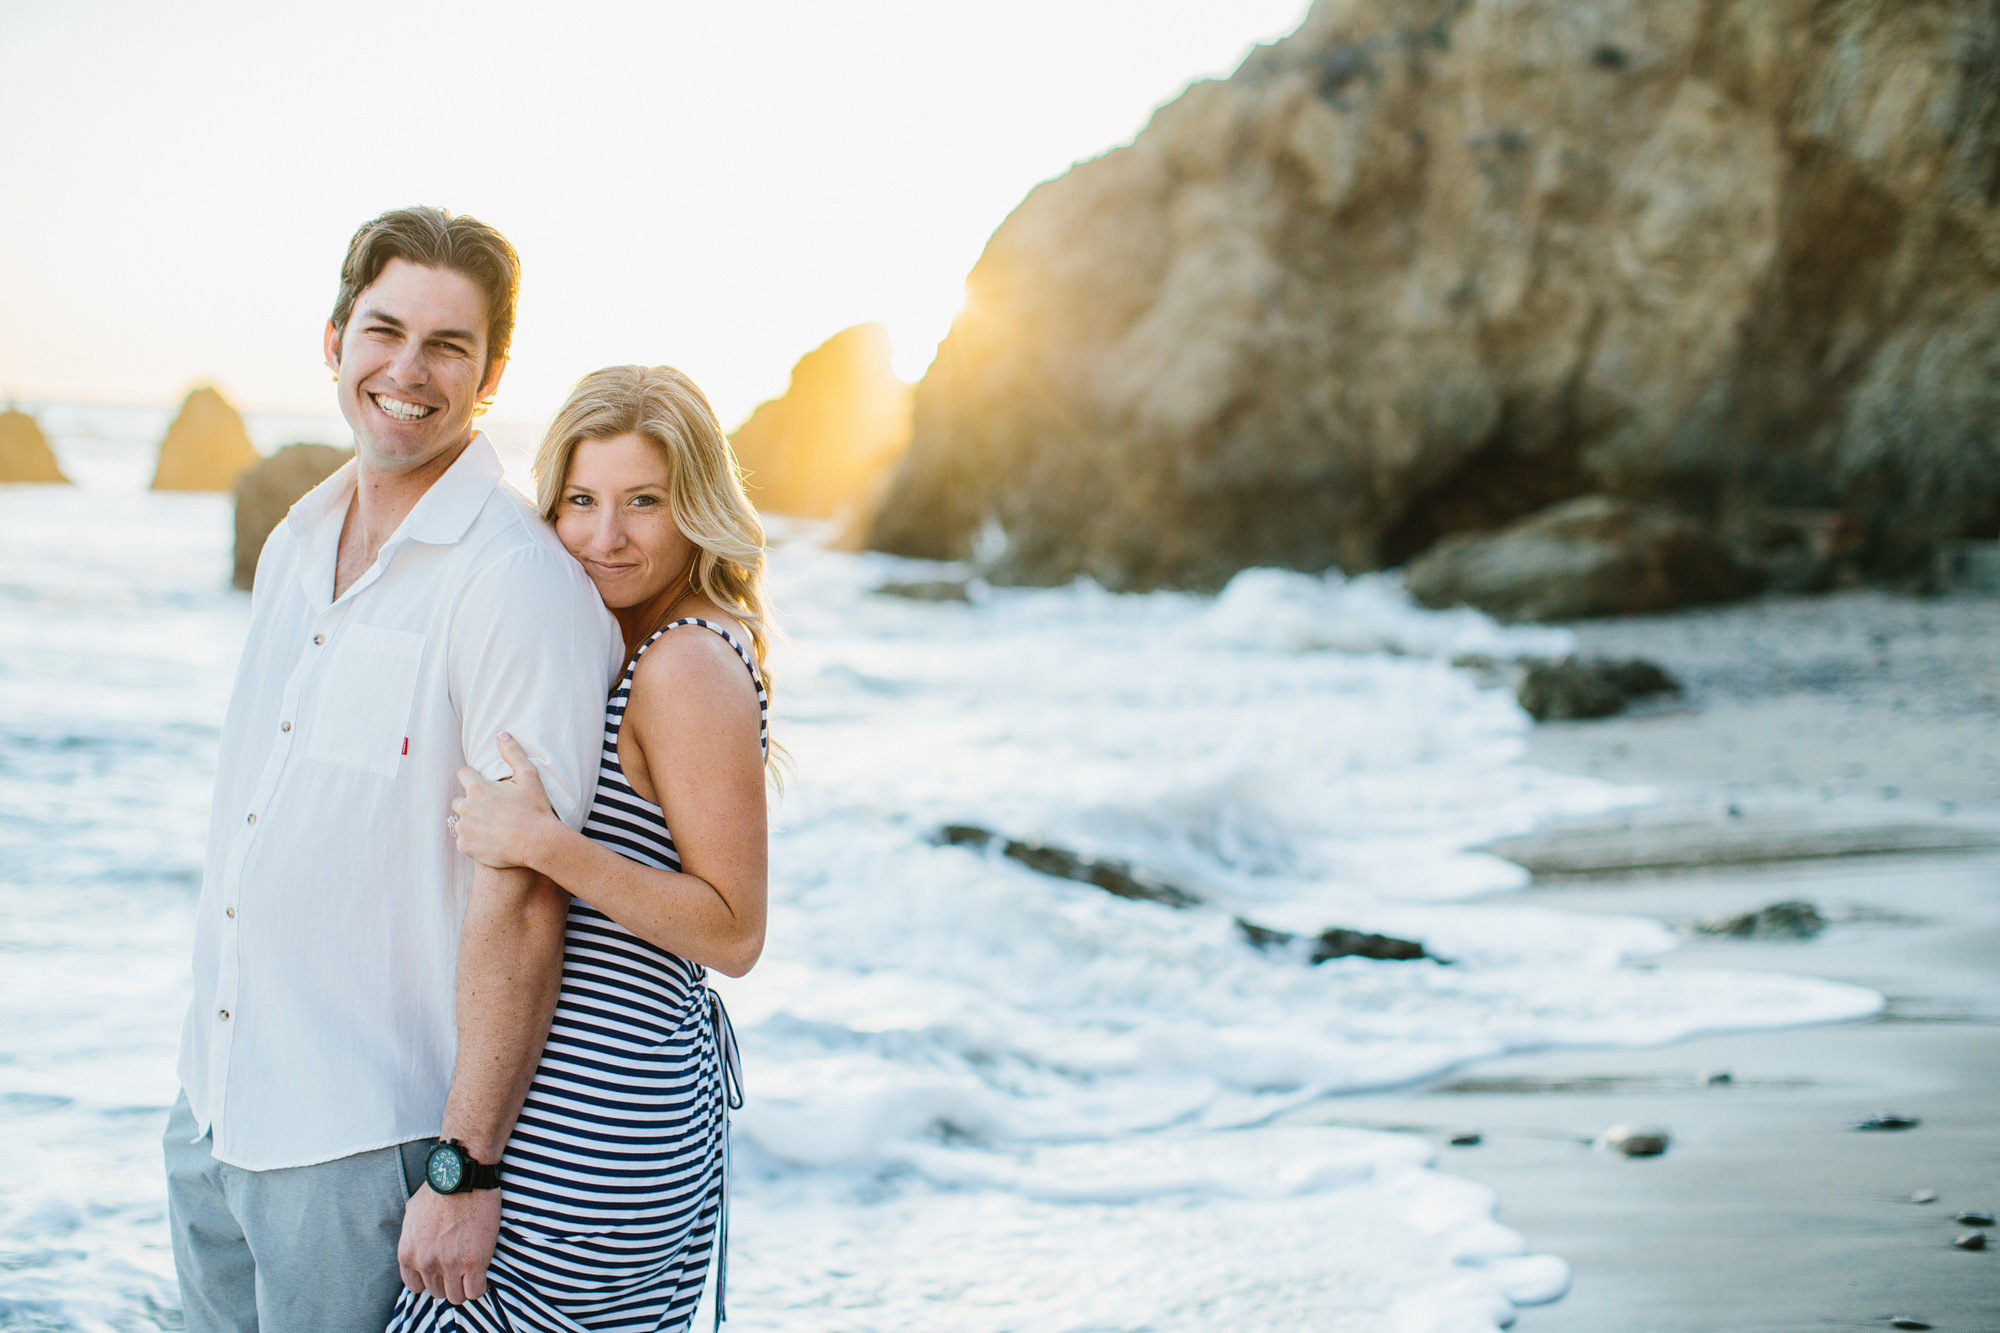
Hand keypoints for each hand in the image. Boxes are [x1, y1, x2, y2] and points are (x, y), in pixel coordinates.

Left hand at [398, 1183, 500, 1303]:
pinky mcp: (474, 1261)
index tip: (440, 1271)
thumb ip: (411, 1236)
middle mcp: (426, 1263)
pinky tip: (482, 1273)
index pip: (415, 1286)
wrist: (464, 1175)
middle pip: (436, 1292)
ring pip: (456, 1296)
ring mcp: (450, 1264)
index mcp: (407, 1253)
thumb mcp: (412, 1211)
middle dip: (447, 1281)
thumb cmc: (440, 1188)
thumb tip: (417, 1245)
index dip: (430, 1279)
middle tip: (458, 1267)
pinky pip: (475, 1291)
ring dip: (463, 1285)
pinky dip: (479, 1285)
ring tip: (471, 1271)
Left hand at [451, 733, 557, 869]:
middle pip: (459, 800)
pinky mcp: (466, 846)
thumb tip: (501, 734)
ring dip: (471, 823)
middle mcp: (466, 807)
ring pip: (460, 822)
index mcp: (478, 788)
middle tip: (492, 810)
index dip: (473, 778)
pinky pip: (462, 841)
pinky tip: (489, 841)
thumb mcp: (529, 776)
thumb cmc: (535, 808)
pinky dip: (473, 841)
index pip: (463, 774)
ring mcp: (465, 828)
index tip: (484, 785)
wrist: (538, 843)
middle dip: (472, 803)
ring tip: (492, 827)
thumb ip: (512, 753)